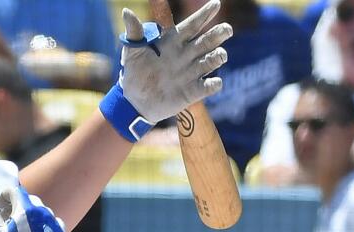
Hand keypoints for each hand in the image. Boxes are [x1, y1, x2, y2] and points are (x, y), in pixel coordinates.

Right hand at [0, 187, 66, 231]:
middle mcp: (43, 211)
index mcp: (26, 208)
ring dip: (29, 215)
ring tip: (21, 231)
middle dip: (15, 206)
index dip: (2, 198)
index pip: (13, 191)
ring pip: (41, 210)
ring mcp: (54, 222)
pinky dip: (42, 224)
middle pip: (27, 199)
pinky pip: (51, 222)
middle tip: (7, 221)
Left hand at [118, 0, 231, 122]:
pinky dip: (214, 84)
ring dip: (218, 56)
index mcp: (174, 41)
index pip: (193, 25)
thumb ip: (134, 31)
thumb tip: (126, 11)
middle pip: (207, 40)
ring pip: (212, 60)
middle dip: (219, 33)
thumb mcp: (132, 51)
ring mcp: (191, 73)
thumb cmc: (134, 72)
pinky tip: (213, 83)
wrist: (135, 101)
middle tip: (226, 29)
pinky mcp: (193, 91)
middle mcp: (186, 55)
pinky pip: (209, 86)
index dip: (204, 14)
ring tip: (219, 55)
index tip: (216, 4)